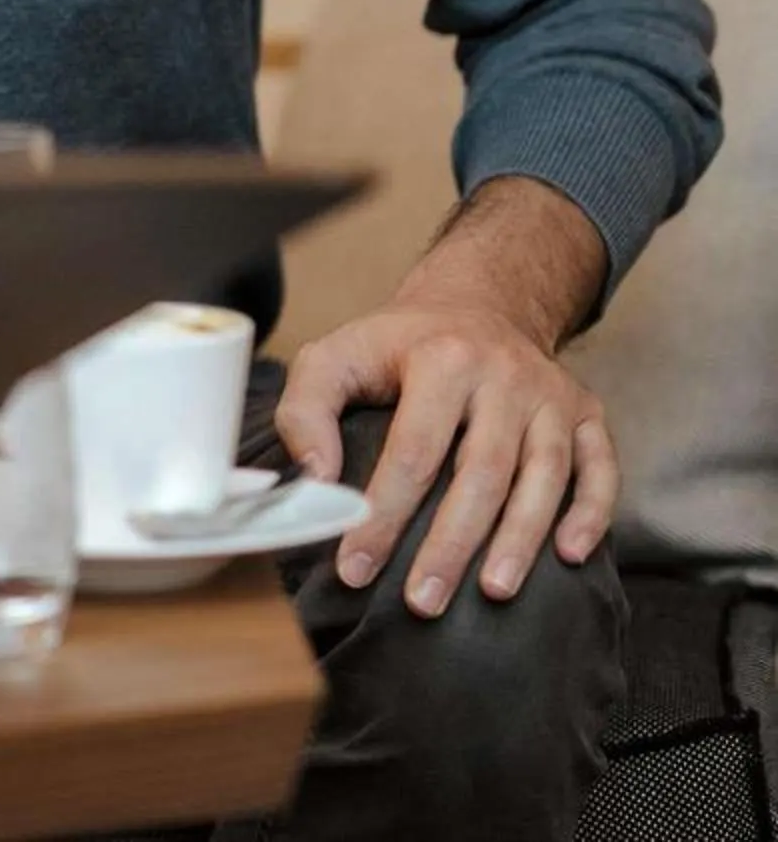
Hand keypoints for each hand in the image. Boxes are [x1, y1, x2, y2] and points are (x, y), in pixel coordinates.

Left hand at [276, 299, 618, 616]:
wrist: (476, 305)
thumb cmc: (396, 347)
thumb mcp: (333, 358)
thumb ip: (305, 411)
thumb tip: (318, 479)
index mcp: (441, 359)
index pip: (412, 451)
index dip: (384, 515)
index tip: (356, 570)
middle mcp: (504, 375)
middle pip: (481, 472)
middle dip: (451, 543)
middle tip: (423, 602)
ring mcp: (552, 396)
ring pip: (544, 476)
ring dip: (520, 539)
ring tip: (493, 592)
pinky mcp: (587, 414)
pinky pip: (601, 468)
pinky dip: (592, 513)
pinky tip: (570, 555)